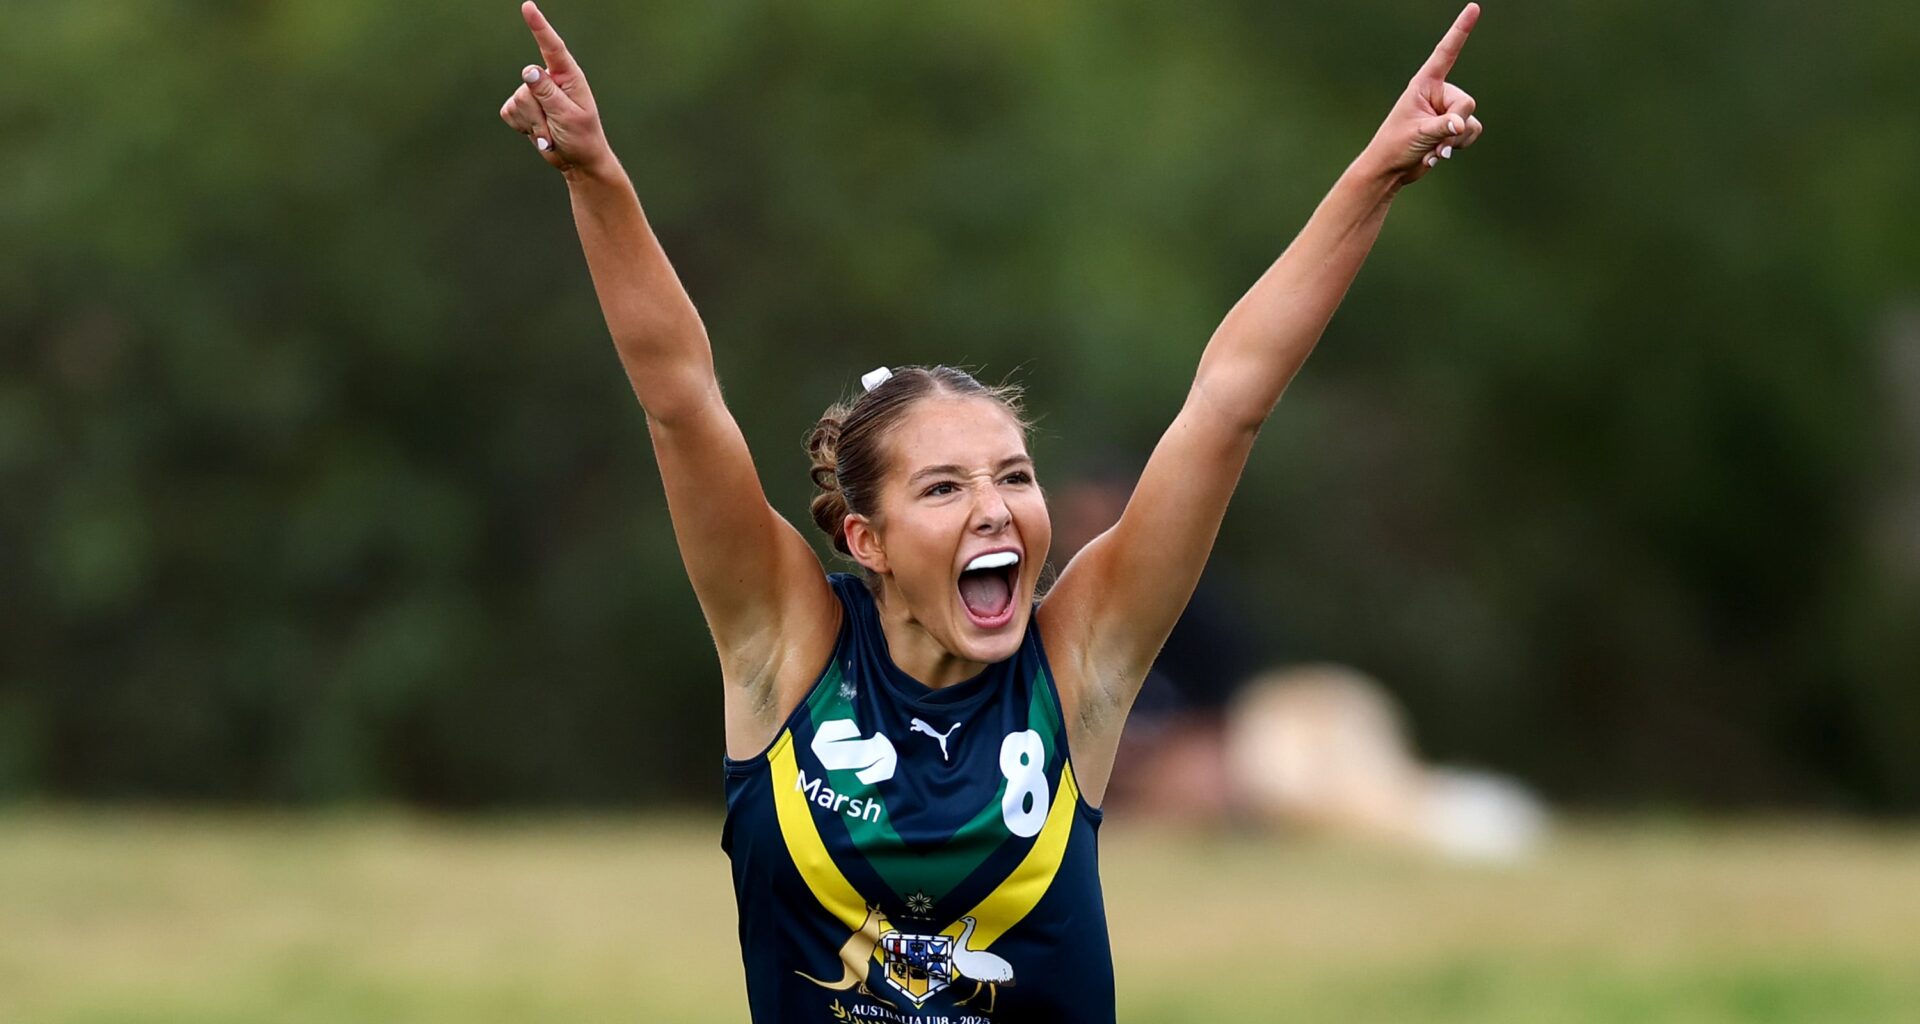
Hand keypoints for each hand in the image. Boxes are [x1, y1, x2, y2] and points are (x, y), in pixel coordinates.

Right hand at [498, 2, 616, 178]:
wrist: (576, 161)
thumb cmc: (581, 137)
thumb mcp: (568, 115)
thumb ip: (548, 93)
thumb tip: (528, 70)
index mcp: (568, 77)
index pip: (551, 47)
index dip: (539, 26)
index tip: (528, 7)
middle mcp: (549, 80)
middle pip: (527, 85)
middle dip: (539, 111)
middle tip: (557, 127)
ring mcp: (533, 93)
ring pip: (517, 100)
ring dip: (533, 123)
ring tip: (551, 132)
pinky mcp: (521, 108)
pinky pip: (509, 112)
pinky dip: (523, 127)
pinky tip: (539, 133)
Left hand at [1360, 3, 1484, 186]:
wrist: (1391, 169)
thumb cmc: (1395, 146)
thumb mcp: (1418, 134)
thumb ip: (1443, 127)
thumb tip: (1462, 124)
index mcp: (1424, 84)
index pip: (1445, 53)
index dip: (1460, 31)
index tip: (1474, 8)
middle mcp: (1438, 94)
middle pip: (1466, 102)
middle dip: (1456, 125)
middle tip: (1437, 141)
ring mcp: (1447, 111)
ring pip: (1471, 119)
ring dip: (1456, 140)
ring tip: (1434, 151)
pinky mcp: (1452, 127)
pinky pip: (1471, 131)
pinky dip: (1458, 145)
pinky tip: (1438, 155)